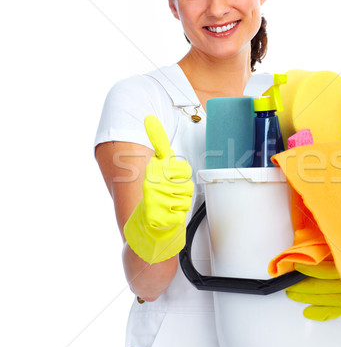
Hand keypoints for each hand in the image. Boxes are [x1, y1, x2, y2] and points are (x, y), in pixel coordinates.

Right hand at [123, 115, 193, 263]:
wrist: (146, 227)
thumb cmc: (155, 194)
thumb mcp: (157, 166)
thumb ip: (158, 144)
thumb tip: (150, 119)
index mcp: (152, 170)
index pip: (182, 169)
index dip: (181, 176)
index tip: (172, 179)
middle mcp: (151, 184)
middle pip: (187, 185)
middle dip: (183, 191)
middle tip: (170, 195)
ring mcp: (155, 202)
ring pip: (186, 199)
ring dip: (181, 204)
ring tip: (168, 205)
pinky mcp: (159, 218)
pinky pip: (182, 214)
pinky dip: (177, 217)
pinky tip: (167, 216)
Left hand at [286, 239, 340, 320]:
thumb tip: (320, 231)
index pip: (324, 271)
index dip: (307, 268)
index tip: (294, 264)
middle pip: (319, 287)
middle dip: (300, 284)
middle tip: (286, 280)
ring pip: (323, 300)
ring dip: (305, 297)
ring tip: (291, 292)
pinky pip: (334, 313)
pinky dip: (320, 314)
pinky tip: (308, 312)